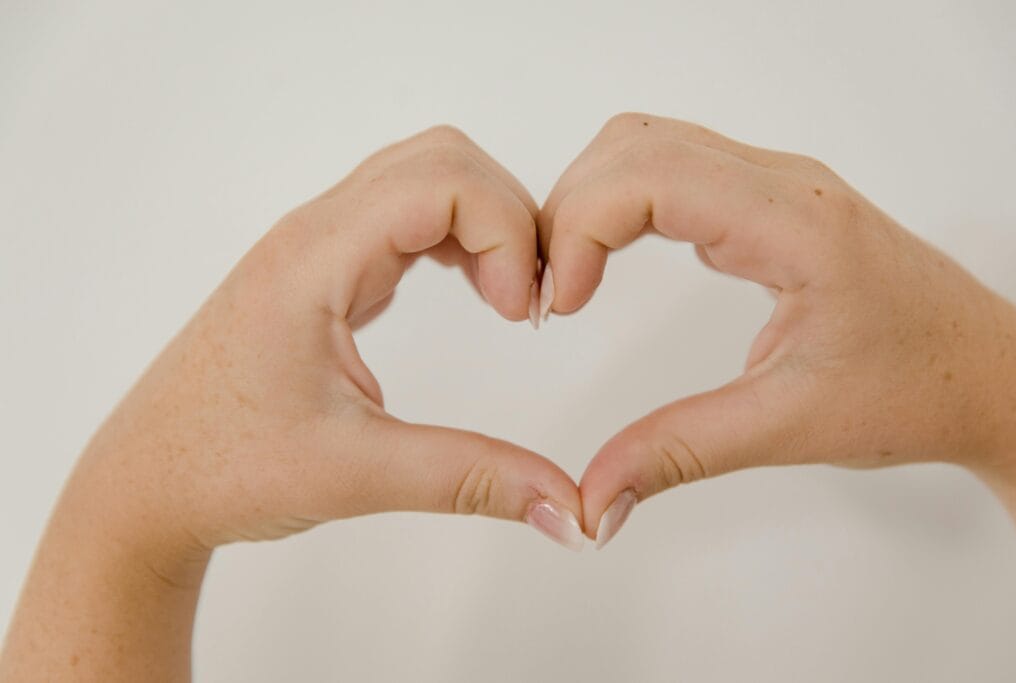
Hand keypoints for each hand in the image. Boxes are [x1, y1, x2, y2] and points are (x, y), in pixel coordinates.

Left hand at [0, 126, 583, 680]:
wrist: (146, 483)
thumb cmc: (222, 468)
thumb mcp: (357, 473)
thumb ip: (471, 480)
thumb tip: (570, 510)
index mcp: (315, 260)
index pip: (442, 182)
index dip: (508, 231)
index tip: (521, 313)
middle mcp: (314, 234)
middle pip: (442, 159)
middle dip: (509, 216)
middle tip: (528, 300)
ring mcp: (316, 246)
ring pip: (424, 178)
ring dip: (485, 221)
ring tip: (508, 297)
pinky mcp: (323, 270)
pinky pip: (404, 215)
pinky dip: (457, 237)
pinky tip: (472, 289)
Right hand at [538, 112, 1015, 545]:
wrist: (987, 373)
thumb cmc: (918, 387)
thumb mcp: (789, 426)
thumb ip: (679, 454)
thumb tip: (592, 497)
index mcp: (795, 225)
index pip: (649, 176)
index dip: (579, 228)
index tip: (557, 303)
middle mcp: (784, 184)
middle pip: (632, 146)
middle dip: (568, 212)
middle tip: (547, 293)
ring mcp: (777, 185)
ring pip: (646, 145)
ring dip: (590, 202)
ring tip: (568, 277)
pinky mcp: (767, 202)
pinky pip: (671, 167)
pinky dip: (618, 205)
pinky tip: (607, 262)